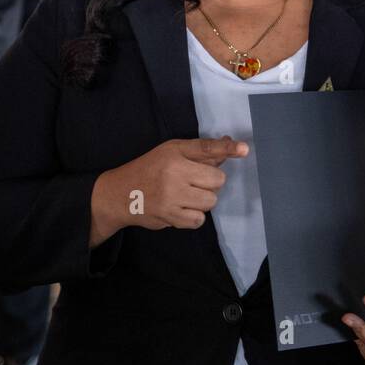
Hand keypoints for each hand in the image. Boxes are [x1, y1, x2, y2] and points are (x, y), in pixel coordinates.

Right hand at [88, 137, 247, 246]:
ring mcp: (171, 199)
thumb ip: (202, 151)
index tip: (245, 149)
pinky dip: (195, 216)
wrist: (120, 193)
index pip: (206, 150)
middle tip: (193, 180)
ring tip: (187, 195)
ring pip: (210, 202)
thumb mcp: (172, 151)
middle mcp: (174, 176)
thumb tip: (232, 145)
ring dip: (204, 200)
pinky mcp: (169, 218)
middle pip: (217, 181)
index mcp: (175, 156)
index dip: (228, 149)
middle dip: (210, 182)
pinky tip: (182, 208)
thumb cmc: (150, 167)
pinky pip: (198, 220)